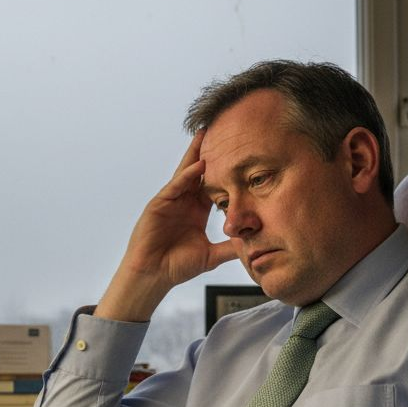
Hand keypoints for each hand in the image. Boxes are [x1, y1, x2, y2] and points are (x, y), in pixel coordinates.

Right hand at [96, 132, 238, 321]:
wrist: (153, 276)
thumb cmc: (177, 266)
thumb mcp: (211, 256)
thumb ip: (230, 248)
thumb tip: (254, 246)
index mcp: (196, 211)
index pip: (213, 185)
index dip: (225, 170)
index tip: (238, 154)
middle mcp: (183, 202)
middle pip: (199, 172)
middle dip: (208, 152)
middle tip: (221, 131)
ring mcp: (170, 201)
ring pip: (186, 173)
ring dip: (196, 155)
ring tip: (206, 135)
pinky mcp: (158, 204)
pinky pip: (175, 186)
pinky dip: (187, 176)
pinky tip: (199, 165)